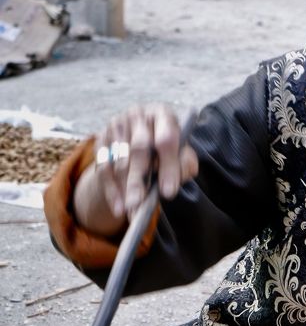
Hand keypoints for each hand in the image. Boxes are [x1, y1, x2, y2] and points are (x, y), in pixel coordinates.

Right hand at [74, 104, 198, 235]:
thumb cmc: (168, 150)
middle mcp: (138, 115)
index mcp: (163, 115)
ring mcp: (117, 125)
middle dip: (138, 179)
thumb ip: (184, 167)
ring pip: (119, 161)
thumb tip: (168, 188)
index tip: (168, 192)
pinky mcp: (101, 138)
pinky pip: (103, 167)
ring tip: (131, 210)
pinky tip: (119, 208)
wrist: (145, 141)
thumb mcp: (182, 154)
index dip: (168, 166)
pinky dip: (111, 190)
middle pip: (138, 149)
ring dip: (124, 188)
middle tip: (139, 204)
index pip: (166, 139)